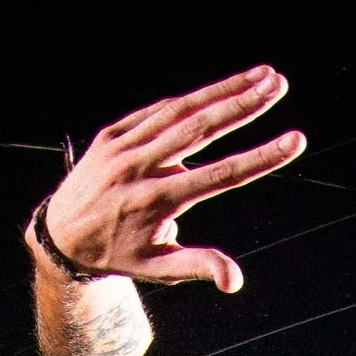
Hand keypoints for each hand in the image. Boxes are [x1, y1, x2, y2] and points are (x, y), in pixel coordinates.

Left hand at [43, 66, 305, 293]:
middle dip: (243, 104)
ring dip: (224, 90)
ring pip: (182, 110)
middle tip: (279, 84)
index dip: (260, 157)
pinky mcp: (114, 132)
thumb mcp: (157, 268)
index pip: (220, 176)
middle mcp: (140, 167)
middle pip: (201, 129)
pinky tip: (222, 88)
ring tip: (263, 75)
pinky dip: (192, 99)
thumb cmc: (118, 255)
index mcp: (156, 202)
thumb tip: (235, 280)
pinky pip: (159, 111)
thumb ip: (198, 265)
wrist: (60, 236)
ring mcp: (124, 145)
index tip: (294, 140)